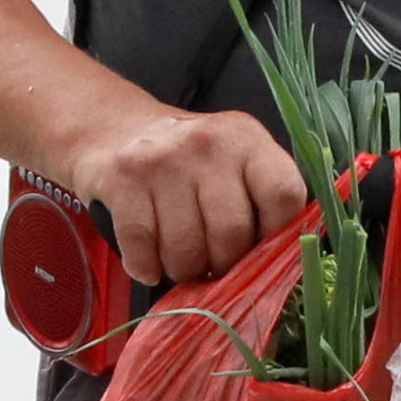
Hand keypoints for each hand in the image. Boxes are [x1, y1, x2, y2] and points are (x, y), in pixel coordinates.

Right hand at [66, 103, 314, 288]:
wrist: (117, 129)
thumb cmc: (189, 161)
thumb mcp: (234, 163)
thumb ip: (261, 202)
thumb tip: (276, 265)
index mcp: (247, 139)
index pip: (283, 195)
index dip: (277, 236)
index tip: (259, 249)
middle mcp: (208, 143)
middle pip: (232, 234)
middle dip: (224, 265)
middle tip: (214, 264)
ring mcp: (163, 160)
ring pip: (186, 251)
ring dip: (185, 271)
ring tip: (182, 260)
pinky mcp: (123, 179)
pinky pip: (142, 250)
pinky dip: (147, 268)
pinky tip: (149, 262)